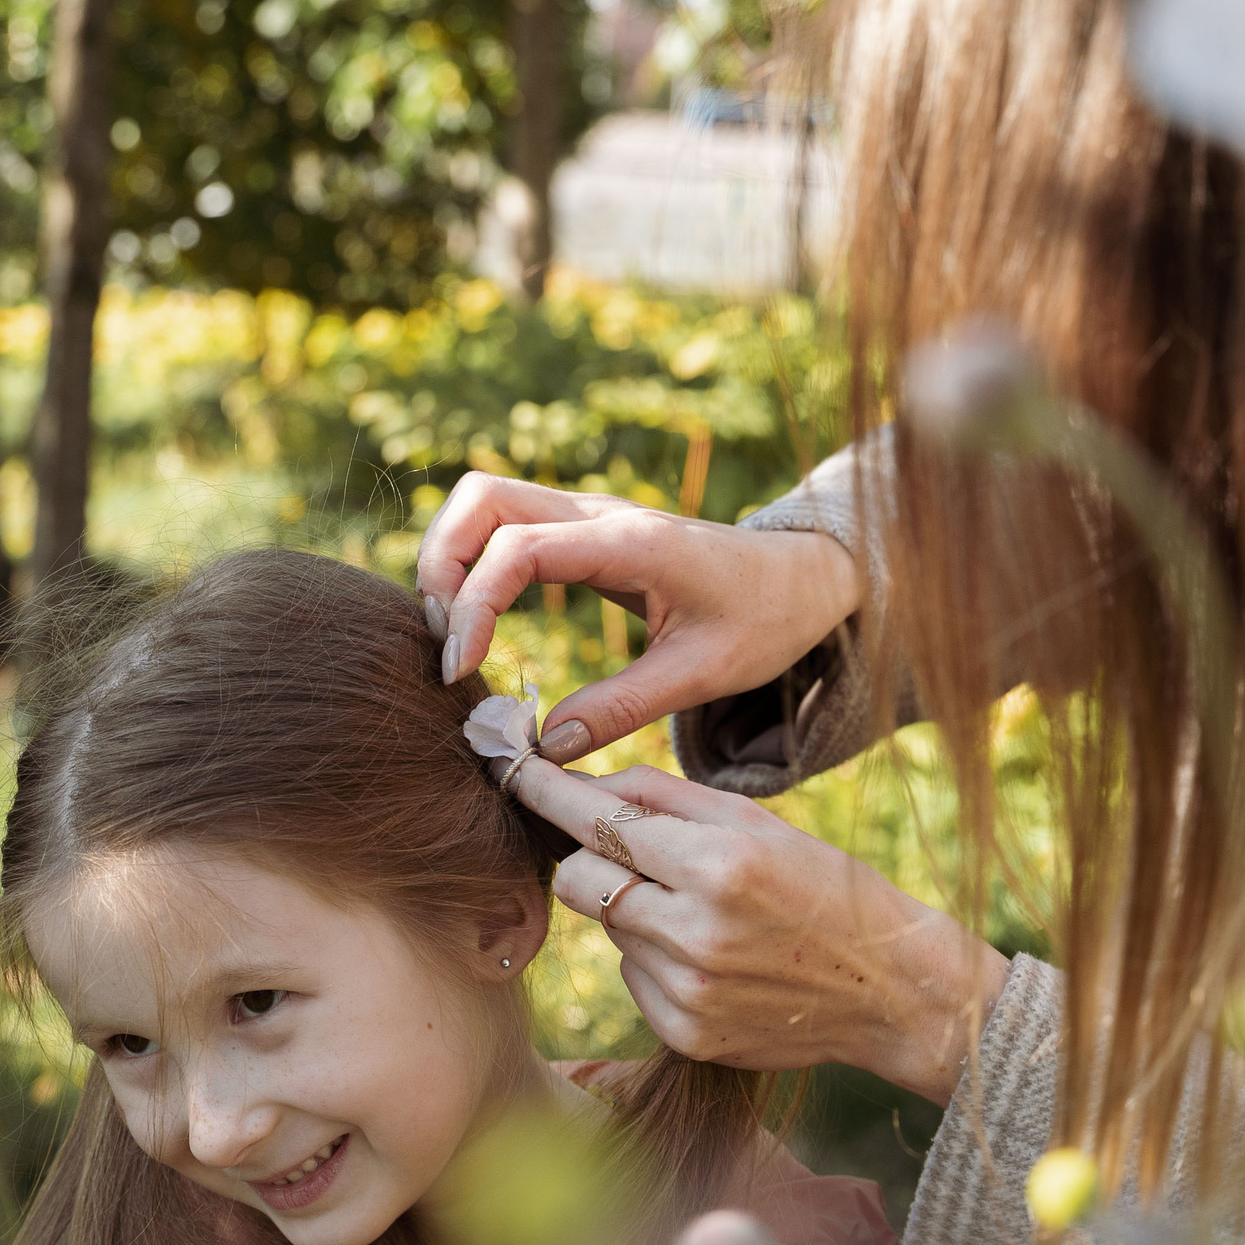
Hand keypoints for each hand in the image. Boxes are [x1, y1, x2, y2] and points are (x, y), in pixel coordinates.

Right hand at [416, 473, 859, 761]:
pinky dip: (475, 562)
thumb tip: (544, 747)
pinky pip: (505, 523)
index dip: (474, 605)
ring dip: (451, 557)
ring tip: (456, 633)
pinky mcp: (582, 530)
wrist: (802, 578)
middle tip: (445, 641)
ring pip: (484, 500)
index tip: (461, 670)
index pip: (517, 547)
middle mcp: (598, 513)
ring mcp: (587, 514)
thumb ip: (623, 709)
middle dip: (441, 564)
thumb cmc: (764, 621)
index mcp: (629, 543)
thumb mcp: (704, 674)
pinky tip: (482, 622)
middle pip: (480, 498)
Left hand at [507, 760, 1008, 1102]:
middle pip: (579, 880)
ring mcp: (688, 990)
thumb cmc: (826, 889)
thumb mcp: (760, 823)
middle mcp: (697, 931)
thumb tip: (585, 783)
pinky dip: (655, 958)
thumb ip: (667, 798)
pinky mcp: (685, 1033)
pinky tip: (713, 958)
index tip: (512, 772)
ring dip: (634, 910)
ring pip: (605, 928)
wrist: (892, 991)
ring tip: (703, 914)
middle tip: (632, 853)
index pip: (598, 822)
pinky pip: (631, 977)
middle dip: (588, 858)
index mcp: (720, 864)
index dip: (546, 795)